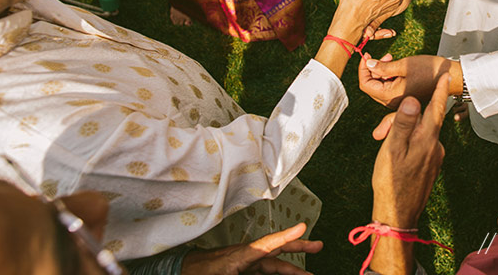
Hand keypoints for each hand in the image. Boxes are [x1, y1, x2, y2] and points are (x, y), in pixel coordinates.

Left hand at [181, 223, 321, 274]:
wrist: (178, 272)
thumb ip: (243, 272)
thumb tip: (266, 266)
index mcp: (240, 256)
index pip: (268, 244)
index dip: (286, 236)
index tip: (303, 227)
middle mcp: (245, 256)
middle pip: (276, 252)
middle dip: (298, 248)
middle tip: (318, 246)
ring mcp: (243, 263)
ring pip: (271, 264)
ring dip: (289, 268)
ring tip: (307, 273)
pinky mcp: (239, 269)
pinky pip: (262, 270)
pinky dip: (275, 272)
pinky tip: (285, 274)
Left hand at [359, 54, 456, 107]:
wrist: (450, 77)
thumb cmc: (431, 70)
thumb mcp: (405, 65)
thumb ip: (384, 66)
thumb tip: (368, 64)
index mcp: (391, 95)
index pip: (366, 85)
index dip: (363, 70)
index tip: (367, 56)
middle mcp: (393, 102)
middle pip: (371, 86)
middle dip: (372, 70)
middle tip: (384, 56)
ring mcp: (399, 101)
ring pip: (380, 86)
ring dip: (381, 72)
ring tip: (391, 58)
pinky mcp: (404, 97)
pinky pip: (389, 87)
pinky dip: (388, 76)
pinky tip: (396, 66)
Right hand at [371, 75, 448, 228]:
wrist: (398, 215)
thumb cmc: (391, 181)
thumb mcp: (393, 149)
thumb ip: (403, 123)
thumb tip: (412, 100)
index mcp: (426, 139)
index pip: (435, 108)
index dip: (440, 91)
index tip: (446, 76)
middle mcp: (435, 146)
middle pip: (421, 120)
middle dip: (401, 119)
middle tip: (379, 133)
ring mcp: (434, 157)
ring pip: (418, 134)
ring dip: (401, 134)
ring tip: (383, 146)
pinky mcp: (430, 167)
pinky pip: (419, 146)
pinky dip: (407, 145)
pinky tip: (394, 157)